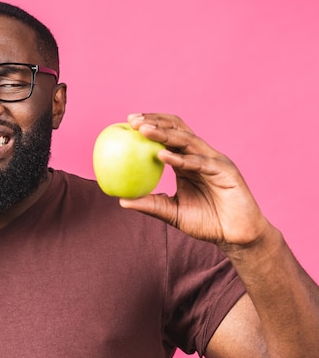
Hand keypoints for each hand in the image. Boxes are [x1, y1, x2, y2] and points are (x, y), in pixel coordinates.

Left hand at [119, 113, 270, 248]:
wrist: (235, 237)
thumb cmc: (206, 223)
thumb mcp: (171, 213)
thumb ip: (150, 204)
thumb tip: (121, 200)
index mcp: (187, 161)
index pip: (167, 135)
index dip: (150, 126)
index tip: (127, 123)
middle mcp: (200, 156)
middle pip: (177, 129)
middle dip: (155, 121)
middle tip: (132, 121)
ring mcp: (214, 161)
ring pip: (187, 140)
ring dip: (164, 133)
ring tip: (143, 130)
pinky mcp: (226, 171)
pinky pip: (200, 162)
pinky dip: (181, 158)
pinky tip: (162, 155)